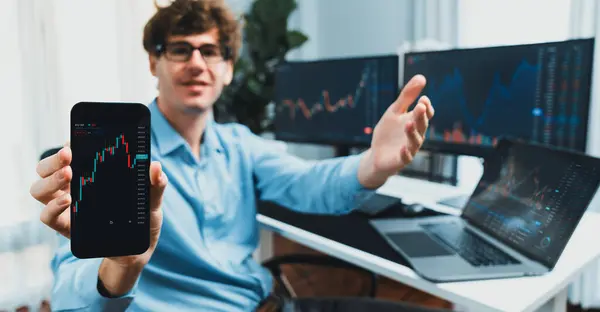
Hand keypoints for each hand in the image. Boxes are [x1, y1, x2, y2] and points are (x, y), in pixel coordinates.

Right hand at [30, 144, 167, 294]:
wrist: (139, 249)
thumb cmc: (142, 218)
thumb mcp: (152, 199)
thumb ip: (156, 183)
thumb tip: (156, 166)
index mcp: (89, 175)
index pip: (68, 155)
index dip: (67, 145)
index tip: (74, 140)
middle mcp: (72, 188)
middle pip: (45, 169)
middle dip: (52, 160)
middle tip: (68, 155)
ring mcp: (67, 208)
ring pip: (39, 190)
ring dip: (50, 180)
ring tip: (68, 174)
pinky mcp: (67, 228)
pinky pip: (48, 217)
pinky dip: (52, 208)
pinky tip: (68, 201)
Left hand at [358, 75, 433, 188]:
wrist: (377, 155)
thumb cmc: (388, 132)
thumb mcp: (395, 111)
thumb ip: (407, 96)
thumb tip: (421, 77)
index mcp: (415, 122)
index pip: (426, 114)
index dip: (426, 107)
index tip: (423, 98)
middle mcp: (416, 135)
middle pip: (422, 125)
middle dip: (421, 116)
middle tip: (420, 106)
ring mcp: (409, 148)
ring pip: (415, 141)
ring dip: (413, 133)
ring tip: (408, 124)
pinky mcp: (401, 160)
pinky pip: (405, 157)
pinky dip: (405, 153)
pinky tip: (403, 148)